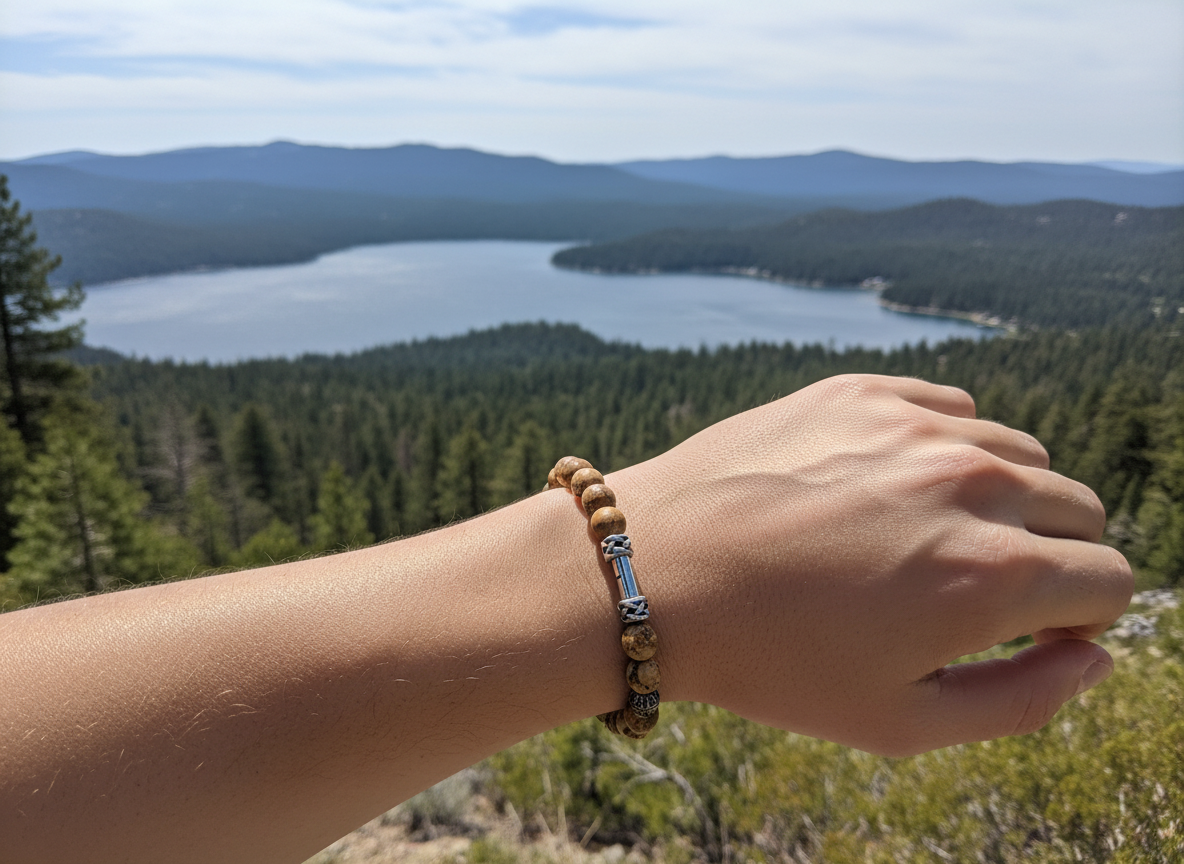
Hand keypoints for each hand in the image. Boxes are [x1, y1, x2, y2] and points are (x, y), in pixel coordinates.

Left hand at [616, 374, 1131, 755]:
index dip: (1076, 617)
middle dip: (1047, 557)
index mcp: (992, 574)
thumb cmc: (772, 661)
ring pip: (1018, 456)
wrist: (653, 574)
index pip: (1110, 581)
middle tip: (966, 588)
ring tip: (916, 539)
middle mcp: (970, 484)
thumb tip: (1095, 654)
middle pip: (1077, 511)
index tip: (1023, 631)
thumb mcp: (902, 721)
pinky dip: (942, 448)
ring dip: (996, 499)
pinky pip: (951, 409)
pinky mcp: (862, 389)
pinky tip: (884, 486)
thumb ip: (1025, 700)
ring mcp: (914, 426)